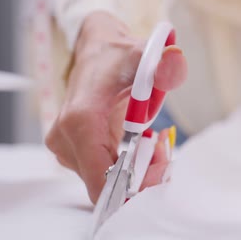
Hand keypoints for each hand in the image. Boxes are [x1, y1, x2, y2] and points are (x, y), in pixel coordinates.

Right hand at [46, 12, 186, 202]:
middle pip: (106, 185)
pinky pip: (100, 174)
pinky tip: (140, 148)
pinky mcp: (68, 152)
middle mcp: (65, 138)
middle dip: (142, 179)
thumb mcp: (146, 57)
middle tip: (164, 153)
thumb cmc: (121, 58)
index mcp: (81, 121)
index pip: (102, 180)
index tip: (163, 171)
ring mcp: (64, 148)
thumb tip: (176, 60)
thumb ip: (164, 66)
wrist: (97, 52)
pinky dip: (125, 169)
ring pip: (105, 182)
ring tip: (154, 144)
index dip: (136, 187)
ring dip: (136, 173)